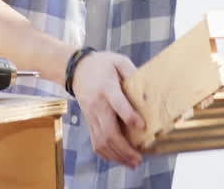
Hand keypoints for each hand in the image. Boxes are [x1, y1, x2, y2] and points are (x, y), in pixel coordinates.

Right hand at [70, 50, 145, 169]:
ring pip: (101, 141)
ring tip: (132, 163)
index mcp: (106, 87)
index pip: (117, 104)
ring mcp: (91, 115)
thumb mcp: (118, 61)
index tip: (142, 126)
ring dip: (117, 156)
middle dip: (124, 148)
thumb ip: (132, 72)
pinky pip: (96, 142)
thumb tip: (147, 89)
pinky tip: (119, 159)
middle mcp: (97, 105)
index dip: (129, 116)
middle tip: (139, 158)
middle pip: (108, 131)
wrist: (76, 68)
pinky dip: (107, 154)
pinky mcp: (89, 121)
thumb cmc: (101, 64)